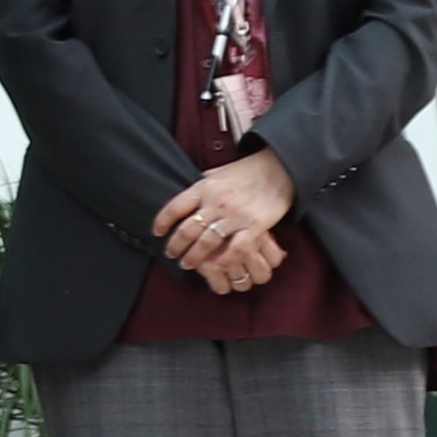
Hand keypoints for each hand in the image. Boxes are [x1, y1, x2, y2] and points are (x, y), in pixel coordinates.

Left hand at [152, 148, 296, 295]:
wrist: (278, 169)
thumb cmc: (245, 172)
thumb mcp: (217, 173)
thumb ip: (201, 185)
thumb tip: (184, 192)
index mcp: (204, 187)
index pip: (175, 207)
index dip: (163, 222)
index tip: (157, 233)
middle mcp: (216, 202)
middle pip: (188, 229)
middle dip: (176, 245)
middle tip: (171, 254)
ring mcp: (235, 215)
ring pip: (207, 242)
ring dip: (194, 256)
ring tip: (187, 264)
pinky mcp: (255, 226)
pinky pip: (237, 248)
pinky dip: (225, 260)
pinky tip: (217, 267)